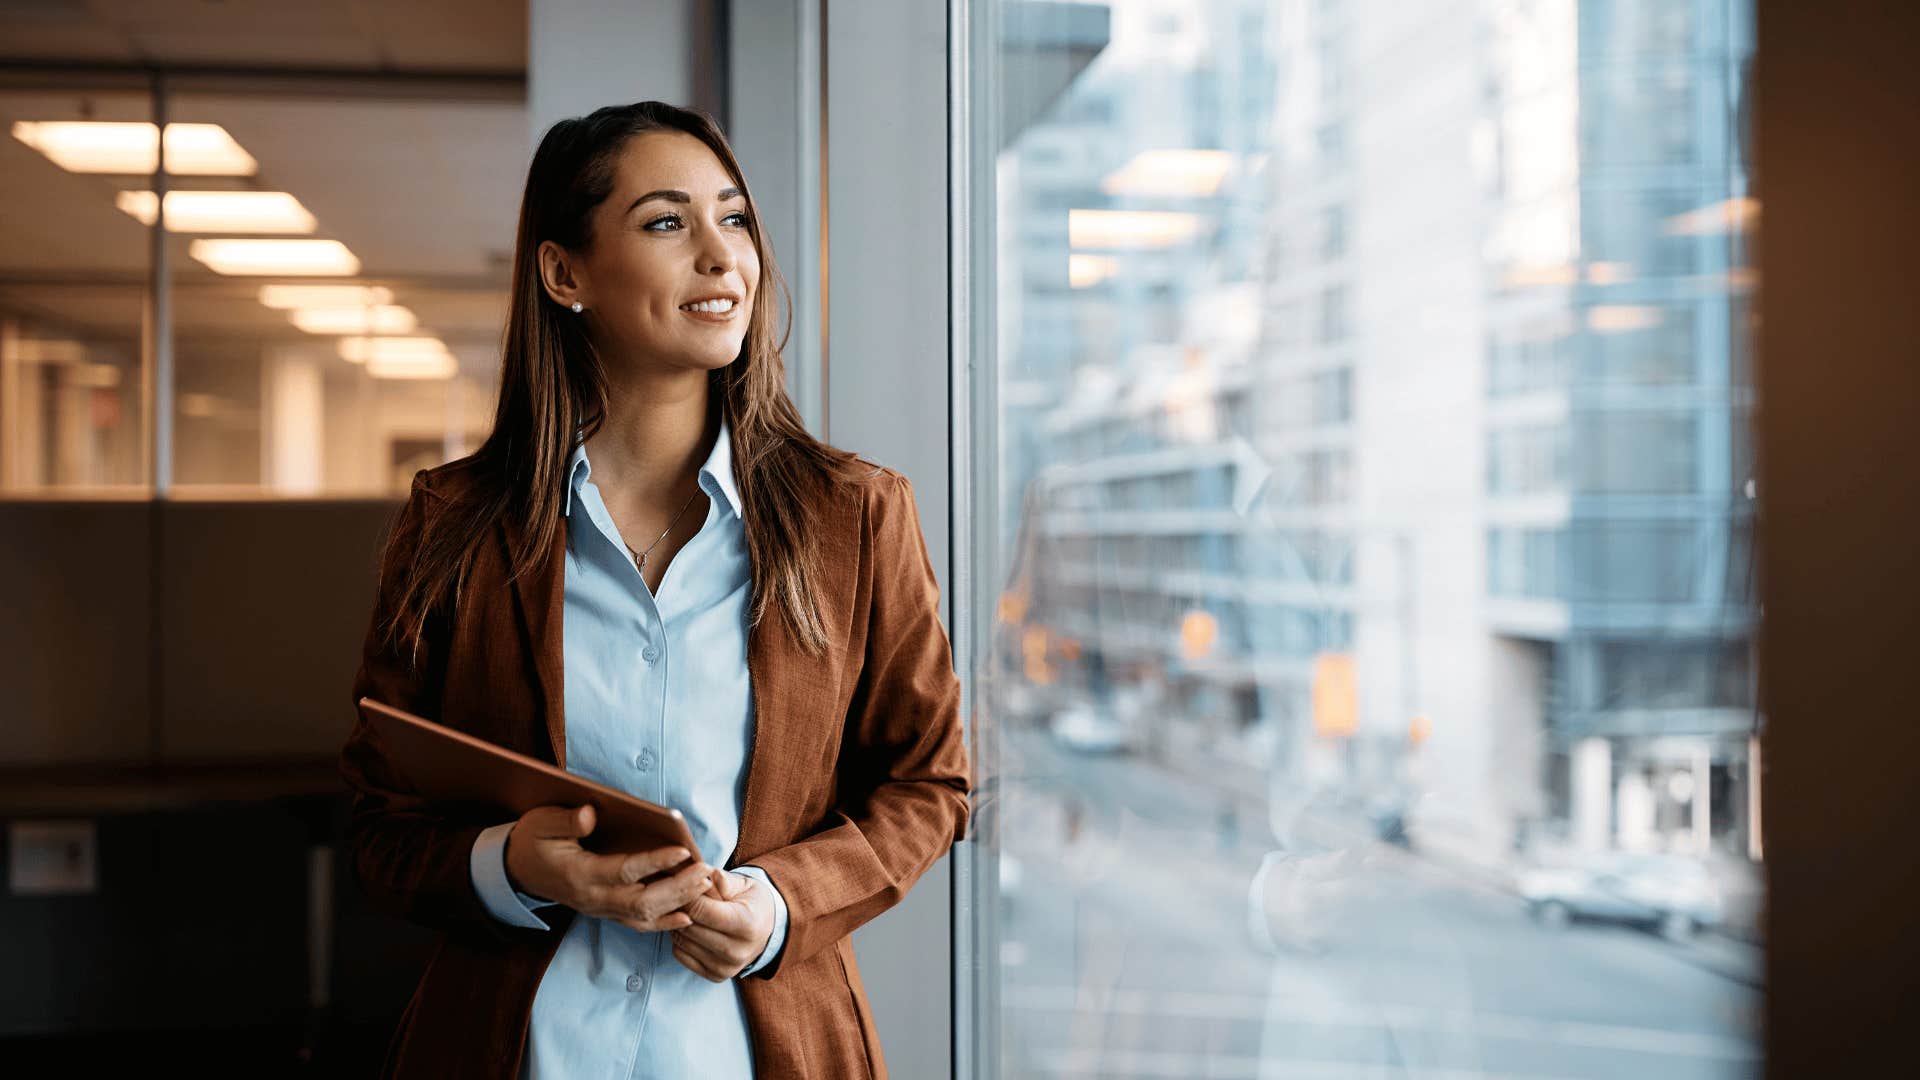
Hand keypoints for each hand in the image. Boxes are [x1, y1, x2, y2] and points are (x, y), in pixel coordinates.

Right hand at [504, 804, 713, 932]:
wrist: (516, 870)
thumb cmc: (533, 841)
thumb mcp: (542, 823)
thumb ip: (567, 821)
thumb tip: (592, 814)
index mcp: (579, 875)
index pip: (624, 871)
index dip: (655, 862)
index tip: (683, 851)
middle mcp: (592, 898)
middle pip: (642, 901)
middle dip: (678, 888)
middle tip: (705, 870)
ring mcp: (599, 909)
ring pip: (644, 916)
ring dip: (678, 903)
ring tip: (704, 885)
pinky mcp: (605, 912)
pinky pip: (637, 924)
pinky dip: (664, 923)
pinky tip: (687, 916)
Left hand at [670, 868, 776, 981]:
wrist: (768, 929)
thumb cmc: (753, 902)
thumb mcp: (744, 885)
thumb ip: (724, 880)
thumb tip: (704, 873)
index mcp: (747, 925)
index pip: (702, 911)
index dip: (687, 895)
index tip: (683, 884)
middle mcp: (737, 951)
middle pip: (690, 928)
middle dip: (680, 909)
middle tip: (680, 896)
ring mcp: (726, 967)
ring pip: (682, 942)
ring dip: (678, 924)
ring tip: (687, 911)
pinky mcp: (716, 976)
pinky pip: (681, 955)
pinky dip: (680, 939)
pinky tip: (691, 927)